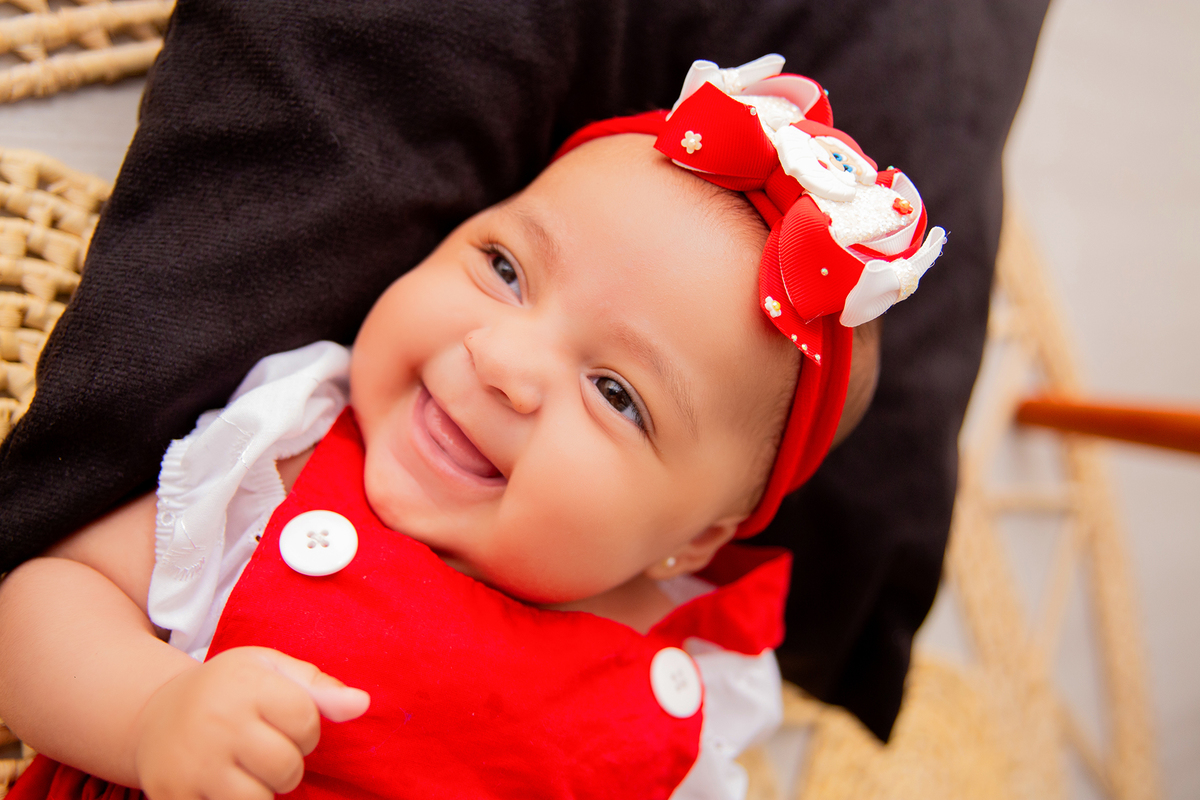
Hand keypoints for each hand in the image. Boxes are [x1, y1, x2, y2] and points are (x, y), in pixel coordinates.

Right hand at [133, 646, 369, 799]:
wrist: (154, 715)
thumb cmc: (226, 689)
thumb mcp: (269, 669)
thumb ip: (318, 687)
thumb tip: (362, 704)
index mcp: (245, 685)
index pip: (306, 720)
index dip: (307, 728)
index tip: (288, 722)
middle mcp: (217, 723)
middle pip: (287, 766)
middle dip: (288, 763)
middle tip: (267, 749)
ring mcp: (193, 764)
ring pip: (260, 798)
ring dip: (263, 789)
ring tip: (247, 769)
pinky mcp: (174, 796)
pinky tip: (224, 785)